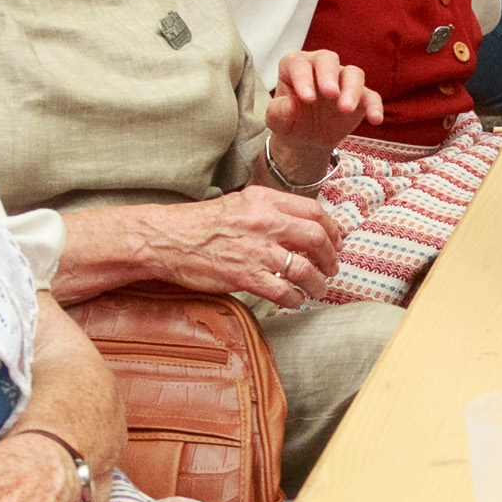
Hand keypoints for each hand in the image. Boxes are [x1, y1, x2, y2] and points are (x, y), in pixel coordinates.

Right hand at [129, 189, 345, 305]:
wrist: (166, 239)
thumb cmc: (199, 224)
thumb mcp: (238, 205)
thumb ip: (269, 212)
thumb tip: (299, 225)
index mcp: (264, 200)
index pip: (314, 211)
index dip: (332, 229)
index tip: (335, 241)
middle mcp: (265, 221)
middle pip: (316, 237)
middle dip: (331, 256)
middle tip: (332, 268)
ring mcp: (256, 249)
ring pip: (305, 268)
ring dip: (318, 283)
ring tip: (318, 289)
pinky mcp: (245, 275)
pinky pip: (284, 291)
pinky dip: (295, 299)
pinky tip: (294, 300)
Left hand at [263, 48, 382, 179]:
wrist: (306, 139)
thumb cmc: (289, 121)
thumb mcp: (277, 121)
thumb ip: (278, 112)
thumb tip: (290, 104)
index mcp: (295, 66)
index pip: (299, 64)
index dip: (303, 78)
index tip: (307, 99)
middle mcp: (320, 68)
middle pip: (328, 59)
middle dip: (330, 75)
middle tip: (331, 94)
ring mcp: (342, 81)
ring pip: (353, 73)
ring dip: (352, 89)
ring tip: (345, 109)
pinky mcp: (360, 97)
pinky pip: (371, 96)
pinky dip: (374, 106)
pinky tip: (375, 119)